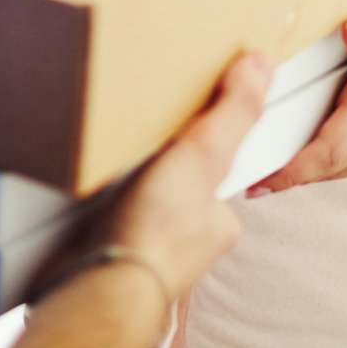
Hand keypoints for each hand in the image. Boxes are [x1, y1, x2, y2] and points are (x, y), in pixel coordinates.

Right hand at [98, 51, 271, 294]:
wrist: (100, 282)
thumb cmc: (157, 233)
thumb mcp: (204, 154)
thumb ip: (233, 112)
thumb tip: (261, 65)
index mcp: (220, 220)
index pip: (218, 168)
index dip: (199, 141)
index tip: (180, 123)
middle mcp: (188, 239)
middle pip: (176, 183)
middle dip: (156, 164)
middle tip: (138, 138)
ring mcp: (148, 247)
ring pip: (140, 200)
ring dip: (122, 183)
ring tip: (108, 159)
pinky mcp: (110, 251)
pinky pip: (106, 215)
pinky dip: (96, 201)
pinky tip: (85, 187)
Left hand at [245, 0, 346, 194]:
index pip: (331, 144)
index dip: (293, 166)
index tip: (258, 177)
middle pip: (326, 163)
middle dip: (282, 173)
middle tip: (235, 175)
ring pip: (334, 169)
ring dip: (295, 173)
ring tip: (251, 171)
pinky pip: (344, 165)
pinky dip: (314, 165)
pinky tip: (284, 160)